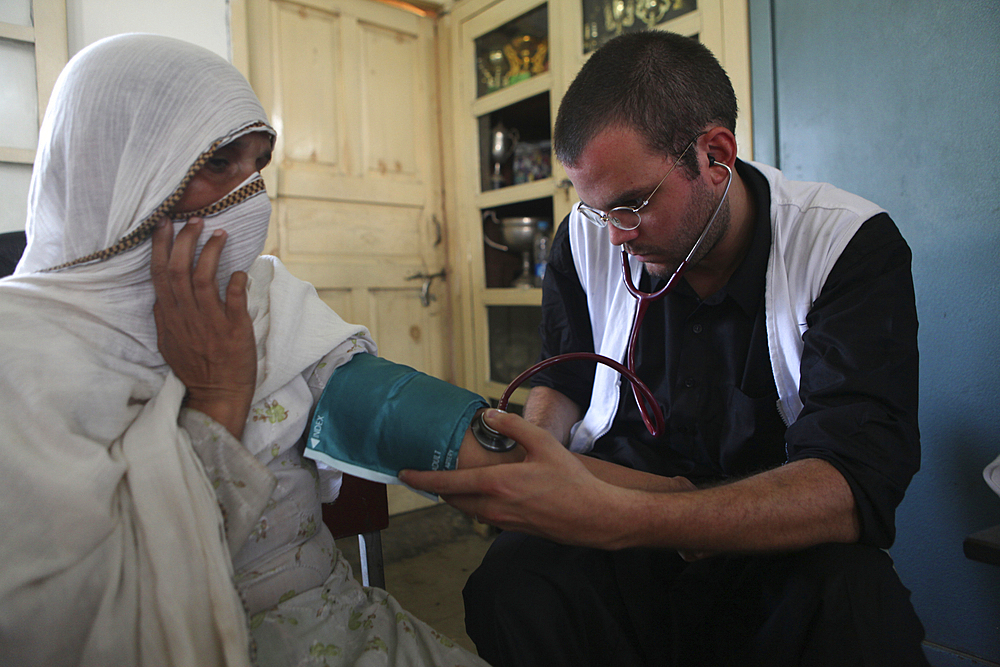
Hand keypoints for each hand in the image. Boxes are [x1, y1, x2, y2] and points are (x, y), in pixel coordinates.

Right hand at [151, 217, 256, 438]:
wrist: (216, 395)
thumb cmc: (195, 367)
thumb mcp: (169, 341)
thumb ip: (165, 316)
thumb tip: (162, 293)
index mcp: (169, 316)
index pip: (158, 273)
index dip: (160, 245)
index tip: (164, 222)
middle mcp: (186, 316)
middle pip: (178, 270)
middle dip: (185, 240)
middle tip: (196, 221)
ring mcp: (209, 323)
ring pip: (204, 279)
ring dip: (211, 252)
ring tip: (220, 234)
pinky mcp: (234, 330)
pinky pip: (234, 299)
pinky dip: (237, 282)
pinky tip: (240, 270)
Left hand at [399, 410, 644, 549]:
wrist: (592, 517)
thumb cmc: (570, 480)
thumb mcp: (543, 444)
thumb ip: (512, 426)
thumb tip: (489, 415)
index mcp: (495, 485)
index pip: (447, 484)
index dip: (422, 479)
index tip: (403, 474)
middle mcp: (492, 507)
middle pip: (452, 499)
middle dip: (438, 486)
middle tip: (428, 471)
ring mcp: (501, 522)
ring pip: (467, 508)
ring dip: (458, 495)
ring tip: (456, 478)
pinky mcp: (512, 529)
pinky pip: (484, 514)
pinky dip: (476, 502)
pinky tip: (488, 490)